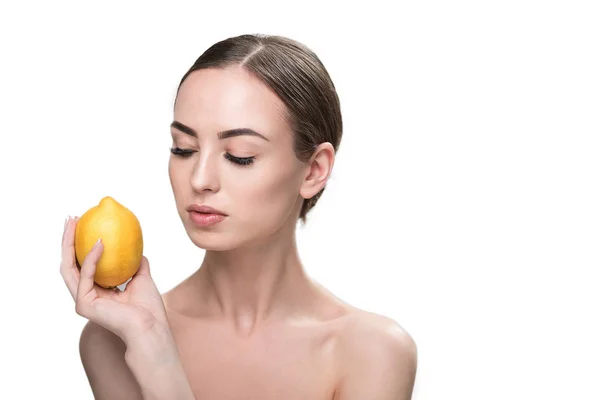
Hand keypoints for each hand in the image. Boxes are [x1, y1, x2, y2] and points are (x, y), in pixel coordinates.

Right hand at [60, 216, 169, 343]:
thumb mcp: (141, 278)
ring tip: (73, 224)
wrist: (151, 327)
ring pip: (68, 268)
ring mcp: (82, 300)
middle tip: (71, 219)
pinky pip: (85, 275)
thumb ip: (136, 264)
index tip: (83, 224)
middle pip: (70, 263)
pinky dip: (91, 258)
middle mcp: (86, 295)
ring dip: (69, 244)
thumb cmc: (149, 308)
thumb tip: (137, 248)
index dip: (80, 244)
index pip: (83, 264)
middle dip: (67, 240)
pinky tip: (100, 243)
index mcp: (97, 291)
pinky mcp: (84, 304)